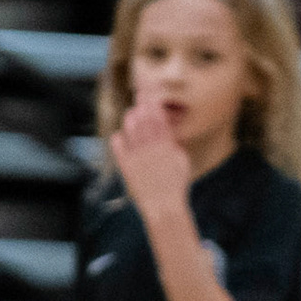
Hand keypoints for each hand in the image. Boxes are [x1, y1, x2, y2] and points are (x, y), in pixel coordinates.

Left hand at [109, 99, 192, 215]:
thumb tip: (168, 131)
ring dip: (130, 117)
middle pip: (143, 118)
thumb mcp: (182, 161)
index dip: (153, 103)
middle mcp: (150, 146)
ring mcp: (136, 154)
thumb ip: (174, 143)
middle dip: (141, 104)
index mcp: (165, 145)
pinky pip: (117, 143)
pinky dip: (119, 136)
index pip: (158, 117)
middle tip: (140, 95)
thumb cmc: (176, 186)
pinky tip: (122, 136)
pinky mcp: (126, 163)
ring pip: (130, 126)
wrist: (163, 206)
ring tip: (132, 114)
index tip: (151, 94)